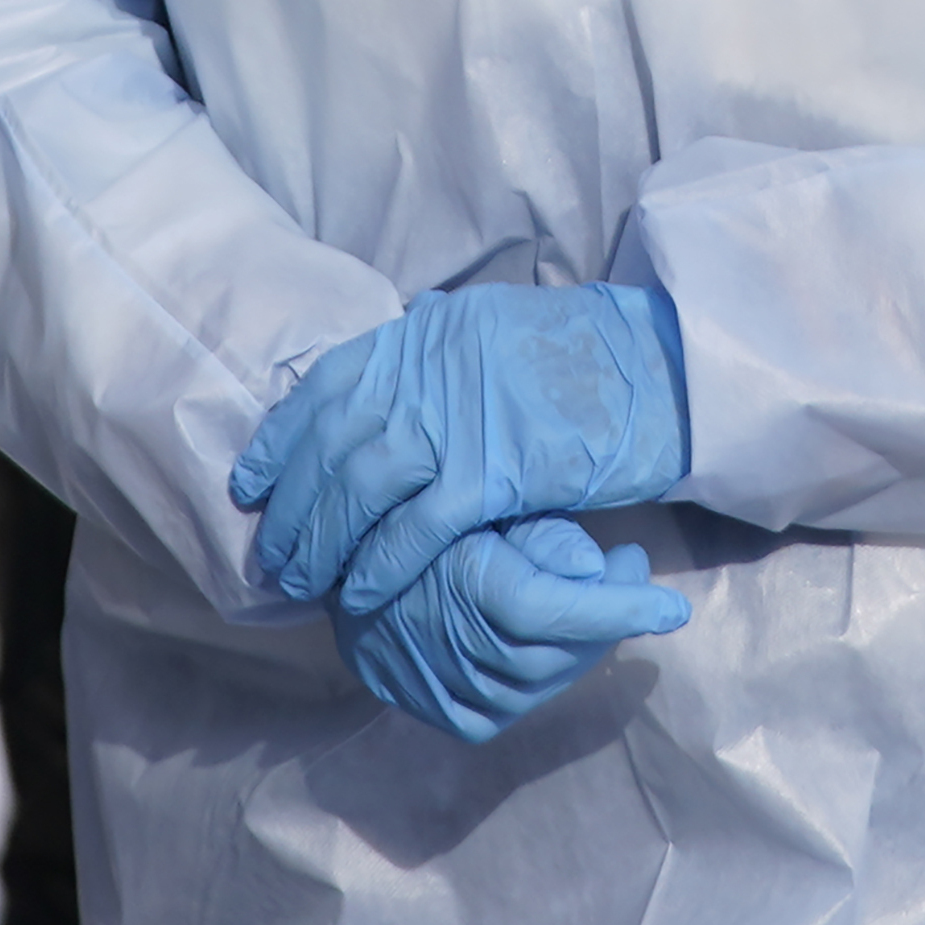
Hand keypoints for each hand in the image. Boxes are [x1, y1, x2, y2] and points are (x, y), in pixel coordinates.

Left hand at [232, 281, 691, 616]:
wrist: (671, 371)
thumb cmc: (593, 363)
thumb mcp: (499, 337)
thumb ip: (438, 363)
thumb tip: (386, 397)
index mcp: (428, 330)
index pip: (328, 385)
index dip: (282, 441)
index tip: (253, 486)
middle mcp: (431, 364)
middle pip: (335, 444)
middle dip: (294, 509)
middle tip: (276, 558)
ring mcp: (460, 415)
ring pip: (361, 489)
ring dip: (324, 545)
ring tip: (308, 587)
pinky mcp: (494, 468)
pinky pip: (417, 527)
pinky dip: (380, 565)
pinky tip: (362, 595)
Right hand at [334, 516, 690, 743]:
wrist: (338, 557)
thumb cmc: (425, 510)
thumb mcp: (483, 500)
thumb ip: (542, 535)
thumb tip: (597, 570)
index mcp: (464, 589)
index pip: (558, 614)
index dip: (622, 610)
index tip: (674, 607)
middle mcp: (451, 652)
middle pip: (561, 652)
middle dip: (609, 616)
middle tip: (628, 572)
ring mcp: (442, 692)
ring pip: (541, 683)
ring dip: (579, 645)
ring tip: (593, 599)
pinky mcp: (437, 713)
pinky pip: (507, 706)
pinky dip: (540, 676)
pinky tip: (553, 641)